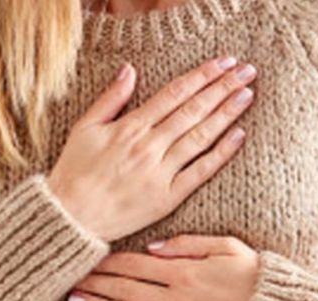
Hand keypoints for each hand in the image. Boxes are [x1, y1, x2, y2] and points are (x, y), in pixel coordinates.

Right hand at [46, 57, 257, 241]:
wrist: (70, 219)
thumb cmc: (73, 173)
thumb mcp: (84, 128)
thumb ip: (110, 98)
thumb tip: (129, 69)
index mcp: (129, 127)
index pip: (174, 94)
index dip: (202, 76)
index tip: (224, 62)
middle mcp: (148, 146)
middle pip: (193, 110)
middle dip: (222, 88)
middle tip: (247, 72)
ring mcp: (160, 172)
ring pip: (200, 137)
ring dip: (226, 114)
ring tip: (247, 95)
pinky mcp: (167, 198)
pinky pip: (199, 172)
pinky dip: (220, 154)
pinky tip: (238, 135)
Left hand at [66, 234, 260, 300]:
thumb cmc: (257, 278)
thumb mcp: (228, 247)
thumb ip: (188, 243)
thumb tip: (152, 246)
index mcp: (184, 272)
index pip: (135, 265)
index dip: (108, 262)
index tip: (87, 258)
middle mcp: (175, 300)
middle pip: (125, 289)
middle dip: (96, 283)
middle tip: (69, 279)